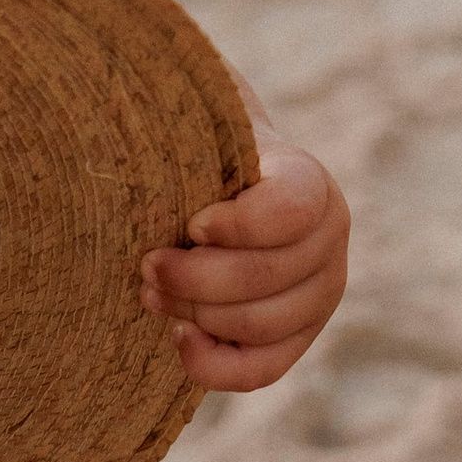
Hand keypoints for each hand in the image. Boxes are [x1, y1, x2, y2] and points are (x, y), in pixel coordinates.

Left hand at [141, 144, 347, 391]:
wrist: (212, 198)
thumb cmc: (196, 164)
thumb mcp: (196, 138)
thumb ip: (179, 128)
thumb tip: (131, 90)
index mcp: (311, 184)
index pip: (290, 210)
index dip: (235, 225)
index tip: (191, 223)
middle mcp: (330, 240)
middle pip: (265, 277)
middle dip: (192, 278)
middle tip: (146, 265)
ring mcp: (320, 294)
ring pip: (259, 325)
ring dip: (194, 313)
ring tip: (151, 292)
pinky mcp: (298, 340)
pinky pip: (261, 371)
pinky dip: (212, 365)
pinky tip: (178, 336)